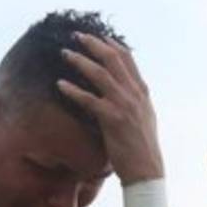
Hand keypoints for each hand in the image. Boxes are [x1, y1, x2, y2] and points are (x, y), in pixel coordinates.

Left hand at [56, 33, 163, 183]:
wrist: (146, 171)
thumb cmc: (142, 148)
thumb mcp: (144, 118)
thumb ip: (135, 101)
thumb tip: (124, 91)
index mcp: (142, 92)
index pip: (127, 59)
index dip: (111, 44)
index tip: (98, 36)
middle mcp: (134, 94)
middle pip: (113, 59)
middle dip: (93, 43)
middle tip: (76, 35)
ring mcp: (124, 105)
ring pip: (100, 74)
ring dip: (79, 60)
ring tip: (64, 53)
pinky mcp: (112, 119)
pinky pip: (89, 100)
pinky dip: (73, 90)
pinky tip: (59, 85)